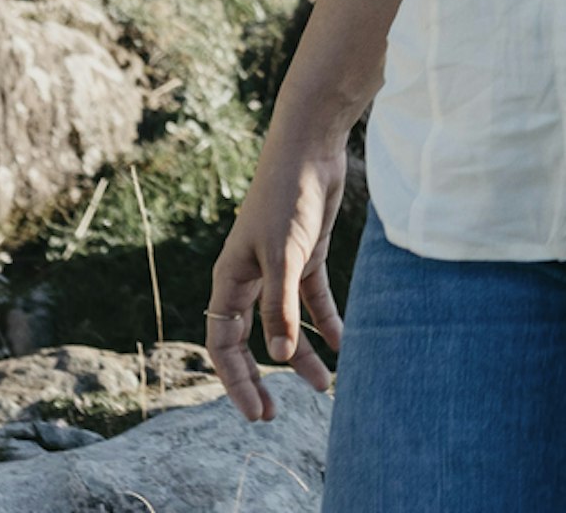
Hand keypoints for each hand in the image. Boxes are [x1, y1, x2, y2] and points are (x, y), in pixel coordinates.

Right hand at [205, 122, 349, 420]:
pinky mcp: (307, 256)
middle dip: (261, 379)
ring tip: (324, 387)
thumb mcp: (284, 257)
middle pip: (251, 341)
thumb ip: (280, 308)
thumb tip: (277, 358)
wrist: (311, 149)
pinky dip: (325, 322)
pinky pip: (312, 299)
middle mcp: (250, 279)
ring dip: (300, 355)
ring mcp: (280, 268)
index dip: (236, 381)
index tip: (255, 412)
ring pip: (286, 324)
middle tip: (273, 416)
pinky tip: (342, 344)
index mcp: (230, 281)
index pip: (224, 345)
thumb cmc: (287, 198)